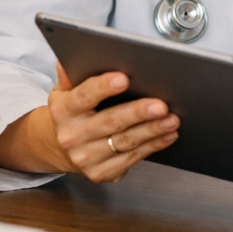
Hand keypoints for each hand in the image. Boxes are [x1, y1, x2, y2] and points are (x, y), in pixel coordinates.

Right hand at [46, 62, 179, 182]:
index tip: (124, 78)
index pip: (83, 96)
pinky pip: (132, 158)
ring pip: (125, 142)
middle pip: (110, 122)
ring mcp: (85, 158)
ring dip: (152, 130)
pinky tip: (168, 135)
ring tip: (172, 119)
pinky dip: (153, 146)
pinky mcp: (101, 173)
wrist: (61, 147)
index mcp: (63, 111)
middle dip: (138, 113)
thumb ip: (71, 74)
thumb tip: (69, 58)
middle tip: (161, 105)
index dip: (103, 87)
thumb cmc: (73, 112)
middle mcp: (71, 136)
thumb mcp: (65, 91)